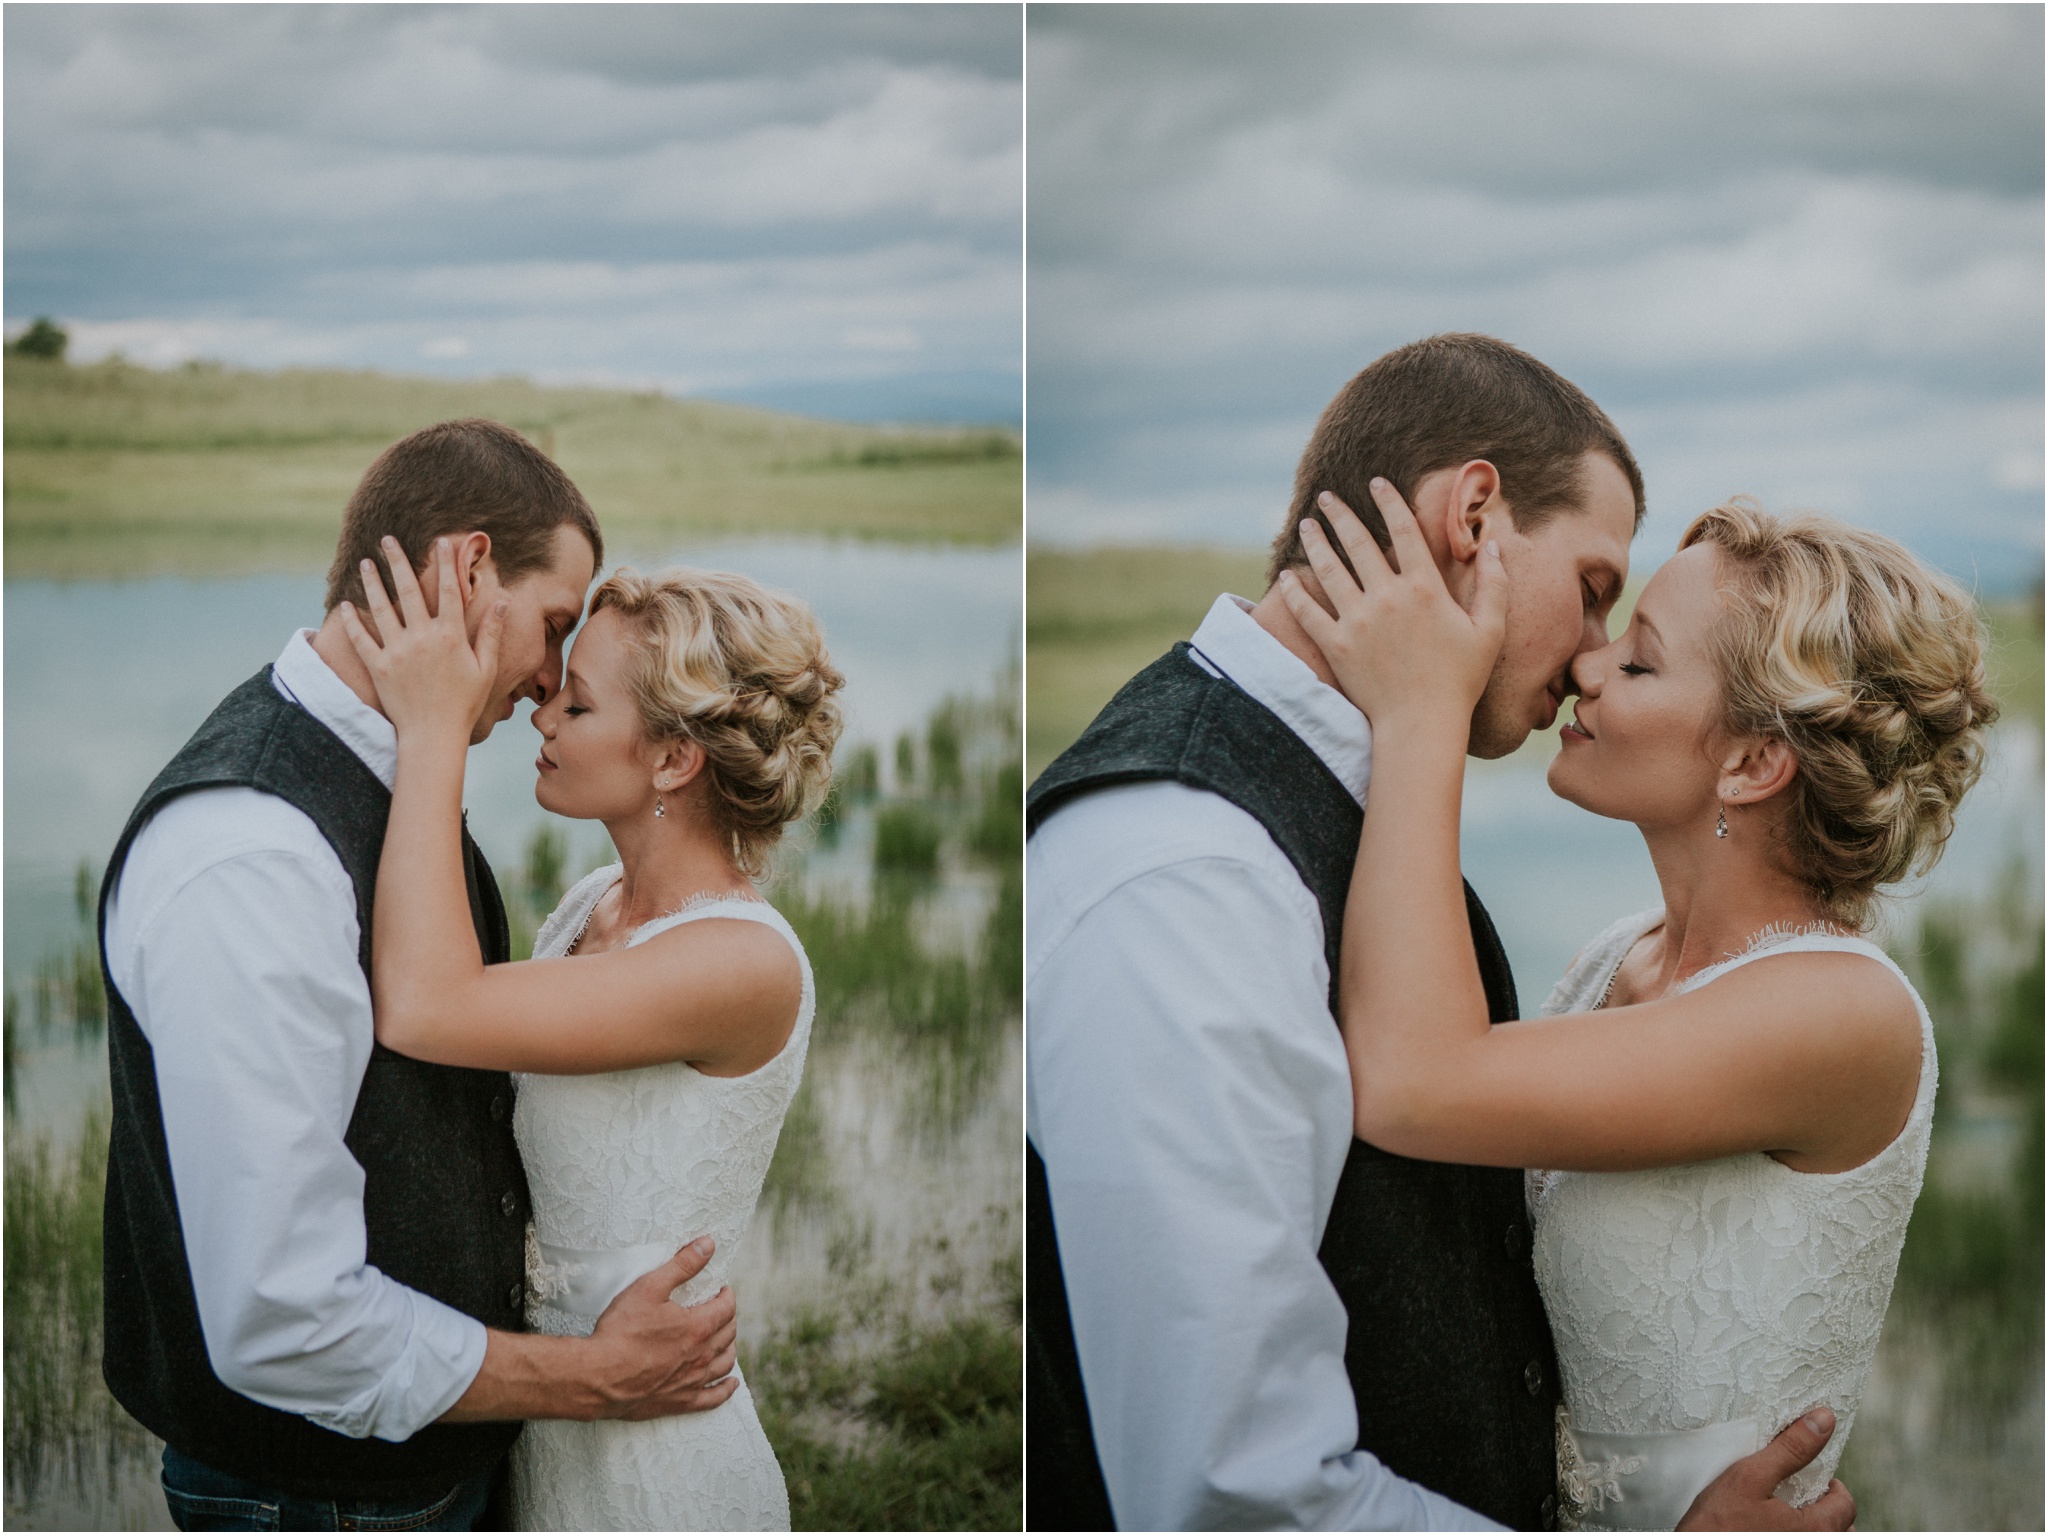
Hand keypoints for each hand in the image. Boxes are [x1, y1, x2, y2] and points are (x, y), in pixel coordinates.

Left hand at [338, 536, 505, 742]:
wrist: (433, 735)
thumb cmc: (464, 704)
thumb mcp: (485, 669)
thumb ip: (491, 633)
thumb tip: (502, 602)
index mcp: (451, 636)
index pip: (450, 591)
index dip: (445, 564)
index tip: (440, 542)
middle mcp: (422, 637)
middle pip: (409, 590)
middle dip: (397, 561)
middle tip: (387, 539)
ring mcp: (397, 651)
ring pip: (382, 608)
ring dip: (372, 582)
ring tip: (364, 563)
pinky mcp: (378, 667)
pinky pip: (361, 639)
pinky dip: (352, 621)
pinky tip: (346, 605)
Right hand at [584, 1237, 740, 1419]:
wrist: (598, 1377)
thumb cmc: (621, 1331)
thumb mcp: (649, 1287)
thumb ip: (682, 1265)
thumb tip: (708, 1245)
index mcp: (698, 1327)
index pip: (726, 1308)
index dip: (727, 1295)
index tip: (721, 1289)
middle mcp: (701, 1356)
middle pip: (728, 1334)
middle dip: (727, 1318)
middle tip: (719, 1310)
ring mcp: (692, 1381)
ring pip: (724, 1363)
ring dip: (728, 1348)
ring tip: (724, 1339)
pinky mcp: (680, 1402)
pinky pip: (713, 1398)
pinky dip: (726, 1389)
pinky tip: (730, 1384)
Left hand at [1277, 482, 1505, 738]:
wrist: (1422, 723)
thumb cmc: (1460, 679)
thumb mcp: (1489, 630)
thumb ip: (1494, 584)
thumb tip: (1492, 543)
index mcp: (1424, 588)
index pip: (1403, 530)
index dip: (1389, 501)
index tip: (1376, 482)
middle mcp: (1387, 597)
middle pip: (1357, 543)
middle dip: (1341, 514)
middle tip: (1327, 496)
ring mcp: (1357, 621)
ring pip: (1328, 570)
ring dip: (1315, 543)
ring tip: (1307, 524)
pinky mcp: (1336, 646)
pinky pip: (1308, 612)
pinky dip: (1294, 592)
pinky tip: (1285, 576)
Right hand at [1677, 1408, 1855, 1530]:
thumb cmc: (1717, 1523)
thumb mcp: (1750, 1477)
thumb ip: (1791, 1450)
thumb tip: (1823, 1420)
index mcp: (1816, 1530)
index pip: (1845, 1504)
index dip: (1831, 1485)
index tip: (1807, 1476)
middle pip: (1838, 1526)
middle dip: (1822, 1507)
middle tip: (1793, 1492)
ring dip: (1809, 1524)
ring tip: (1780, 1511)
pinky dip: (1790, 1531)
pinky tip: (1765, 1526)